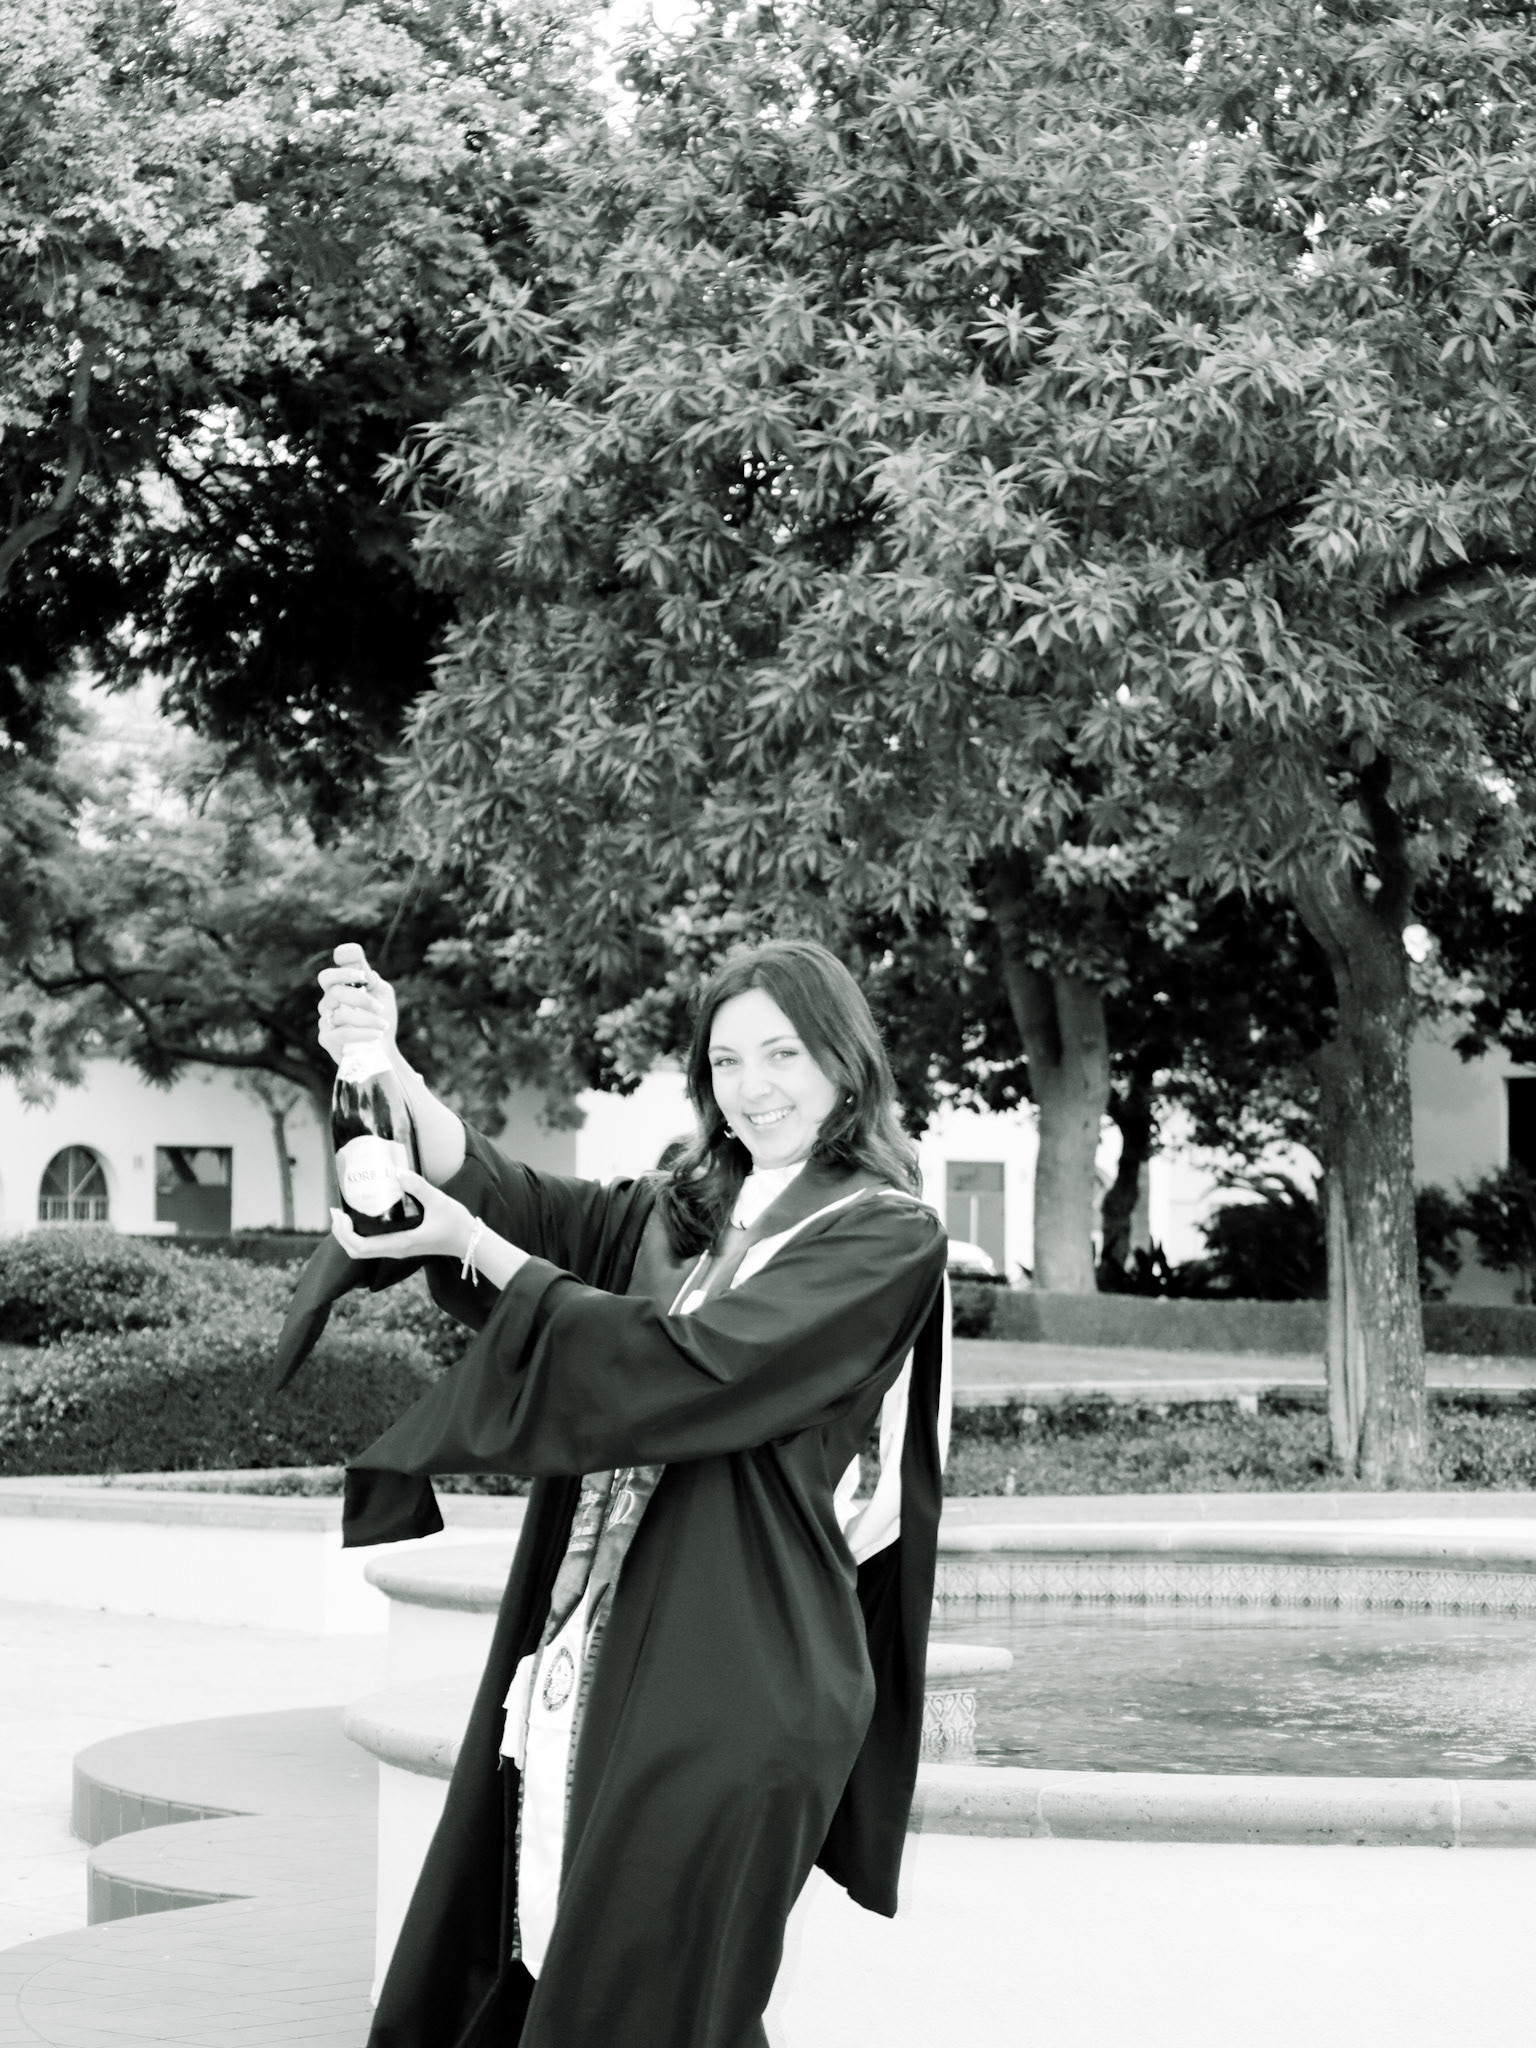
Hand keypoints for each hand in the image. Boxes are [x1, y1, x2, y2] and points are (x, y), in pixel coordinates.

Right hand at [318, 941, 399, 1067]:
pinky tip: (376, 1034)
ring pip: (342, 1013)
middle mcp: (328, 1003)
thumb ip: (372, 979)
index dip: (342, 970)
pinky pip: (343, 1033)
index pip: (329, 976)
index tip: (363, 975)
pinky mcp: (326, 1039)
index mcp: (339, 988)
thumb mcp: (382, 993)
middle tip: (379, 1006)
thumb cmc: (381, 1019)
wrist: (385, 1048)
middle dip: (360, 997)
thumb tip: (366, 972)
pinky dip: (363, 1032)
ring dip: (368, 1019)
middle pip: (334, 990)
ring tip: (383, 1025)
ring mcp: (325, 1020)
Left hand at [331, 1170, 471, 1263]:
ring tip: (343, 1213)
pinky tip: (362, 1216)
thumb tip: (396, 1170)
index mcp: (400, 1243)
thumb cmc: (456, 1224)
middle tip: (336, 1210)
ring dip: (348, 1235)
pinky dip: (359, 1234)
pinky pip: (372, 1245)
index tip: (339, 1213)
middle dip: (340, 1233)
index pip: (361, 1247)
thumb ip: (418, 1186)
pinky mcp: (401, 1245)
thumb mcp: (439, 1201)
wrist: (470, 1242)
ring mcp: (397, 1249)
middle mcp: (395, 1250)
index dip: (344, 1232)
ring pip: (362, 1250)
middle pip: (356, 1251)